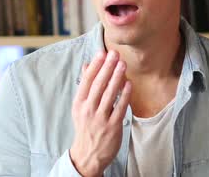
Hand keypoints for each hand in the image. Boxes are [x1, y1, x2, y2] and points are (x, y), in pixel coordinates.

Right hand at [69, 50, 131, 176]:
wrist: (88, 155)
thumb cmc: (86, 126)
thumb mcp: (80, 106)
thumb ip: (85, 85)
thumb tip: (86, 64)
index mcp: (79, 103)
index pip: (87, 81)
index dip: (95, 66)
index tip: (102, 52)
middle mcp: (88, 109)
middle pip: (98, 85)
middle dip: (107, 67)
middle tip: (115, 53)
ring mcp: (100, 118)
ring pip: (109, 95)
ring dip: (116, 78)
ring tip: (123, 64)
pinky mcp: (112, 126)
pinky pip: (119, 108)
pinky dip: (124, 95)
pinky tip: (129, 84)